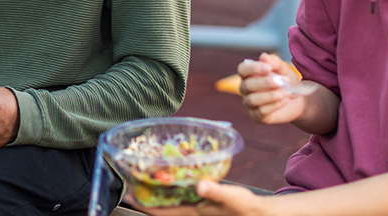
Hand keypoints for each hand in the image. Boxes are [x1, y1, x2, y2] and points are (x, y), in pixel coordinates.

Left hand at [140, 180, 266, 215]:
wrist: (257, 213)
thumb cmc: (244, 207)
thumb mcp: (232, 197)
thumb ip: (216, 191)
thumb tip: (201, 185)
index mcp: (194, 211)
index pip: (162, 211)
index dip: (144, 205)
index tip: (129, 195)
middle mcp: (191, 210)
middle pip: (162, 205)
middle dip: (146, 196)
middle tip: (130, 183)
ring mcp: (196, 205)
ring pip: (170, 199)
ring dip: (157, 191)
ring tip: (142, 178)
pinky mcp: (201, 200)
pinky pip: (181, 194)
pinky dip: (172, 186)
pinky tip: (169, 176)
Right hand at [237, 53, 309, 124]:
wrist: (299, 101)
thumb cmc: (287, 82)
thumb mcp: (284, 70)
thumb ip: (275, 62)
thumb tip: (263, 57)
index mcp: (249, 75)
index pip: (242, 70)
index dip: (253, 68)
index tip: (268, 68)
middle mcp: (245, 89)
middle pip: (246, 85)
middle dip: (264, 83)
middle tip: (281, 82)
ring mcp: (249, 104)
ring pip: (252, 100)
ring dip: (270, 95)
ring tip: (286, 92)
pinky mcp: (257, 117)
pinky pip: (260, 112)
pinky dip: (274, 105)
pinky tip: (284, 100)